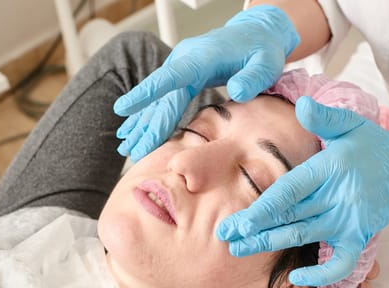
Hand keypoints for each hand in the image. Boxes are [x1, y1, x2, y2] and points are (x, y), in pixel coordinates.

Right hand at [114, 5, 299, 160]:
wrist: (255, 35)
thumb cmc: (260, 49)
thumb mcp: (265, 63)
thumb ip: (252, 78)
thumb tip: (236, 91)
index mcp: (200, 59)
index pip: (169, 78)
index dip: (146, 94)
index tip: (123, 108)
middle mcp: (185, 62)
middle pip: (161, 98)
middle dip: (146, 126)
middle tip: (133, 151)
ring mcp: (181, 69)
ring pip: (158, 101)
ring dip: (142, 124)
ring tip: (126, 147)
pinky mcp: (183, 77)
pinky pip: (163, 100)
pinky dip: (149, 117)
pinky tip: (135, 130)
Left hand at [217, 96, 388, 285]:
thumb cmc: (374, 145)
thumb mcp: (351, 125)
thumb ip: (325, 118)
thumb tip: (303, 104)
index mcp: (328, 171)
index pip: (288, 193)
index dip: (261, 210)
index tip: (236, 222)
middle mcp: (336, 198)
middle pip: (289, 217)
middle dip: (254, 229)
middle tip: (225, 237)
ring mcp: (348, 220)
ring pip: (302, 236)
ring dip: (270, 244)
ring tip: (239, 249)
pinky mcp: (359, 236)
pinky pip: (339, 262)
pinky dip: (321, 272)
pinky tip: (296, 275)